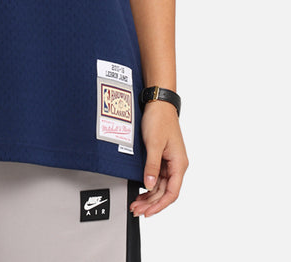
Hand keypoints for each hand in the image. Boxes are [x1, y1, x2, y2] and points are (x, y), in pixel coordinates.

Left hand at [129, 101, 187, 216]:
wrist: (158, 103)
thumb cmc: (159, 119)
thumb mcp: (153, 144)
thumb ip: (151, 166)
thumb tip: (149, 186)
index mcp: (179, 164)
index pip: (172, 193)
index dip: (160, 205)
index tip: (148, 212)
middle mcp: (176, 165)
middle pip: (165, 192)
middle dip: (151, 203)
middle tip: (136, 209)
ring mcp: (169, 161)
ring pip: (160, 185)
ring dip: (149, 195)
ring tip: (136, 203)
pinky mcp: (162, 156)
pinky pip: (157, 176)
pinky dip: (148, 184)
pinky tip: (140, 190)